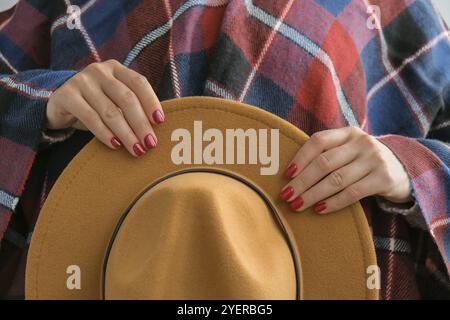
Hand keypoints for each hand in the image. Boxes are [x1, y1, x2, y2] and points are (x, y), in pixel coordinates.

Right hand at [46, 59, 163, 156]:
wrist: (59, 105)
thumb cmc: (96, 105)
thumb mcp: (114, 101)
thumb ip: (132, 107)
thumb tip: (157, 129)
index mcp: (116, 69)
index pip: (139, 83)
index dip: (151, 102)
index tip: (161, 122)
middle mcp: (100, 71)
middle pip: (127, 98)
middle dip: (141, 124)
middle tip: (150, 144)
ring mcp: (82, 81)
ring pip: (110, 110)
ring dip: (126, 133)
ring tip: (136, 149)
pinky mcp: (66, 95)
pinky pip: (90, 117)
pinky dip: (104, 133)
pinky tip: (115, 145)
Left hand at [280, 127, 411, 213]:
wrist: (403, 170)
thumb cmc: (362, 162)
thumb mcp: (348, 151)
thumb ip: (326, 155)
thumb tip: (289, 175)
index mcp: (348, 133)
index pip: (318, 141)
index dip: (300, 158)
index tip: (286, 175)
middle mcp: (362, 142)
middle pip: (324, 162)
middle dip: (301, 181)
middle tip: (285, 196)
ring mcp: (374, 160)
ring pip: (336, 179)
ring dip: (313, 194)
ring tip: (297, 205)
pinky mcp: (384, 179)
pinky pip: (352, 193)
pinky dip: (333, 203)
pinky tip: (319, 210)